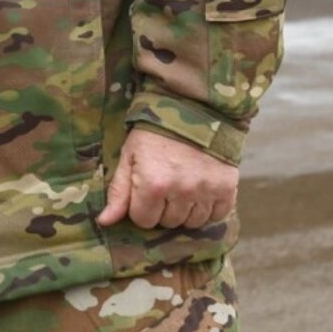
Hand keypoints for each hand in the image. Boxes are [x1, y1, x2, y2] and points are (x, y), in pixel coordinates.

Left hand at [97, 128, 238, 229]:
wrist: (192, 108)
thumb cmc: (154, 133)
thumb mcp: (129, 156)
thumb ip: (119, 191)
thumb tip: (105, 222)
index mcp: (153, 184)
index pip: (143, 220)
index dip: (141, 208)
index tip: (144, 191)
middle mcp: (182, 191)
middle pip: (168, 223)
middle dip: (162, 209)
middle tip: (164, 185)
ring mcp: (206, 191)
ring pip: (192, 223)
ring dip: (185, 211)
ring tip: (181, 187)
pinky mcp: (227, 188)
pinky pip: (217, 216)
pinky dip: (208, 209)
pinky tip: (200, 191)